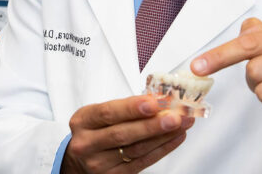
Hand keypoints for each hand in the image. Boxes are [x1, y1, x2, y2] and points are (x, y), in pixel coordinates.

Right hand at [62, 95, 193, 172]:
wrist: (79, 161)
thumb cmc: (93, 132)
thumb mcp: (97, 115)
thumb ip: (123, 108)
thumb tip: (157, 98)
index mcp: (82, 122)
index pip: (107, 113)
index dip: (131, 108)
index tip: (153, 102)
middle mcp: (87, 144)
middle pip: (122, 134)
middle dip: (152, 124)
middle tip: (175, 116)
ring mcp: (100, 164)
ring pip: (136, 149)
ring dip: (163, 136)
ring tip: (182, 124)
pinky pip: (143, 162)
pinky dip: (162, 149)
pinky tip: (175, 138)